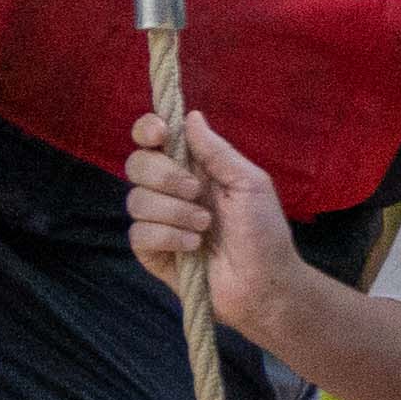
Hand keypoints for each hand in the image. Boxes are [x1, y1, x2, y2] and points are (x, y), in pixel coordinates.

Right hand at [124, 110, 303, 327]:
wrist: (264, 284)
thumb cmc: (264, 233)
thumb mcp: (250, 184)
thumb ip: (218, 152)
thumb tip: (191, 116)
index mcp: (193, 168)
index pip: (154, 139)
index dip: (148, 129)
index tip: (161, 134)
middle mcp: (170, 190)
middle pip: (137, 164)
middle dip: (165, 176)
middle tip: (196, 192)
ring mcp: (158, 221)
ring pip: (136, 200)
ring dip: (175, 212)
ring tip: (205, 227)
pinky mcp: (151, 251)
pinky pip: (139, 233)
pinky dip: (168, 237)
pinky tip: (193, 247)